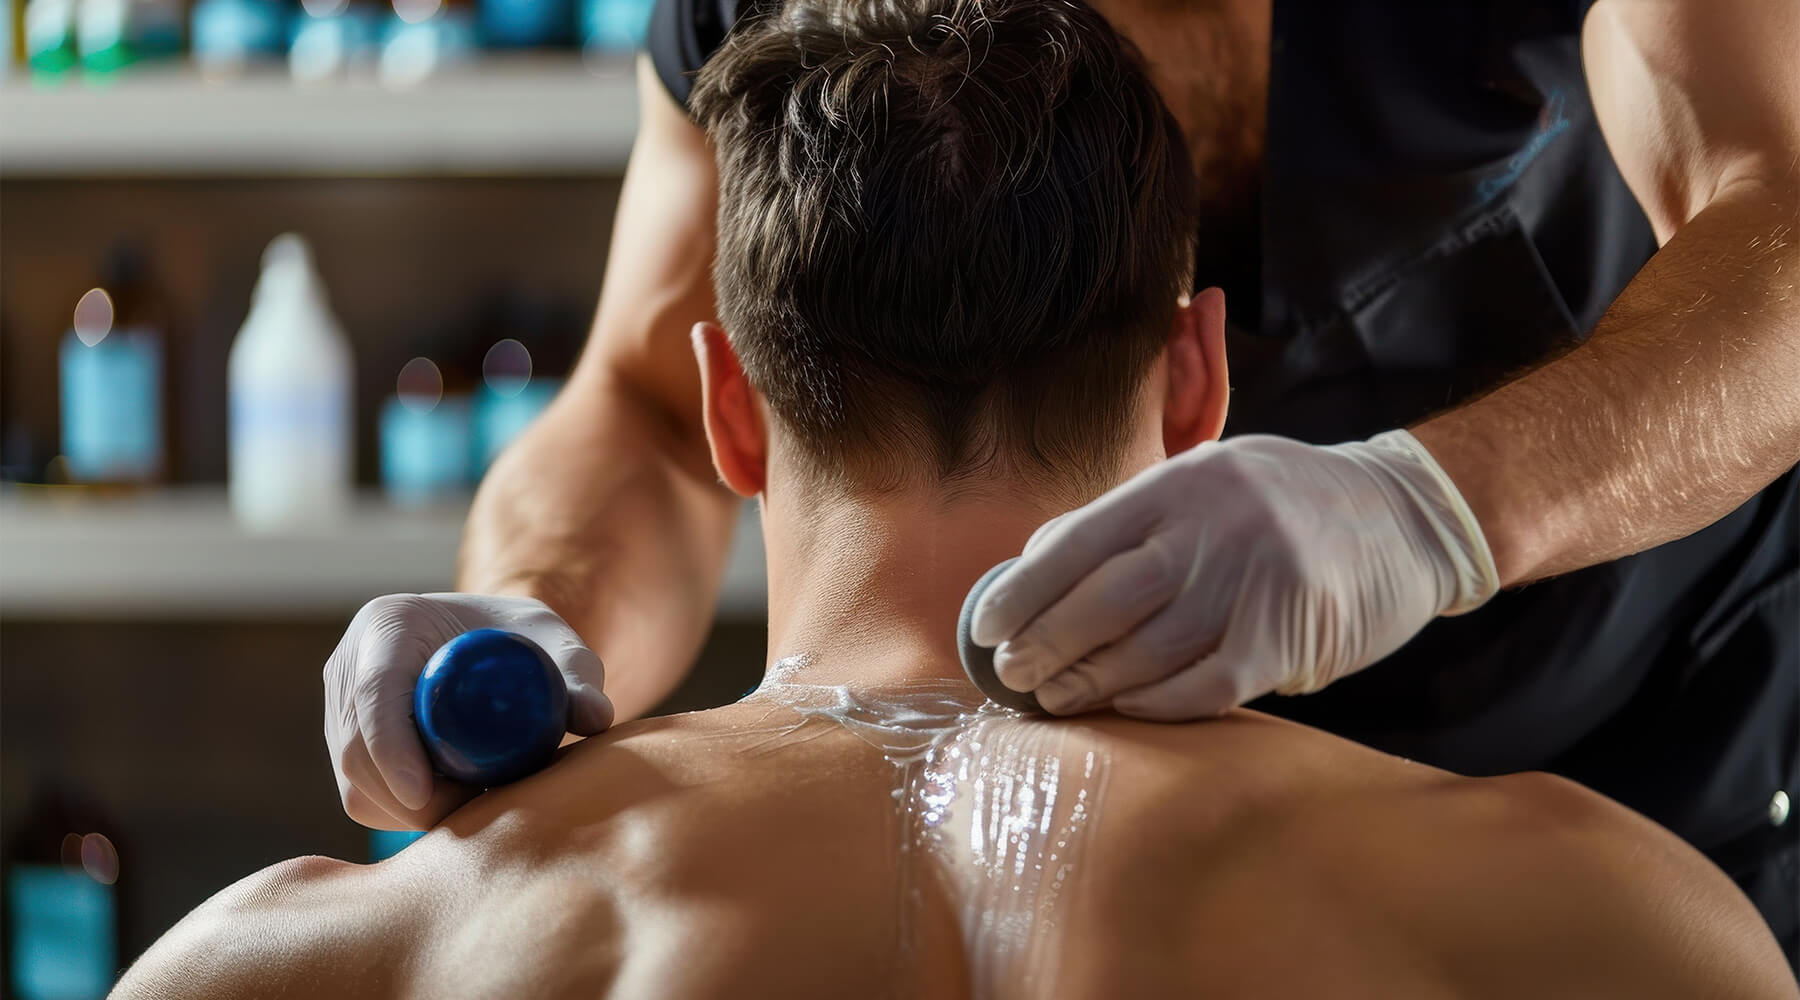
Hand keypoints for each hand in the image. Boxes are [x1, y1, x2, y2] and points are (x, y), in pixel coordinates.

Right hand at [323, 593, 613, 828]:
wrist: (494, 650)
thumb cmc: (526, 642)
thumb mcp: (557, 646)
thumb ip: (578, 676)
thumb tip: (597, 719)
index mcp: (389, 623)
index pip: (374, 692)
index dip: (390, 747)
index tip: (424, 794)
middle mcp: (351, 664)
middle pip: (355, 748)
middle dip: (405, 797)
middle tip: (475, 814)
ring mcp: (341, 708)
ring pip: (356, 782)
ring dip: (409, 812)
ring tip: (477, 806)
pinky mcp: (348, 747)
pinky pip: (365, 797)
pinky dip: (406, 815)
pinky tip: (457, 808)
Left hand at [970, 431, 1498, 719]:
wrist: (1406, 517)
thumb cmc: (1286, 501)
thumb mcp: (1209, 477)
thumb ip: (1132, 518)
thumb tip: (1033, 563)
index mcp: (1184, 483)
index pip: (1078, 541)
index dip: (1022, 590)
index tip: (985, 627)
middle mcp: (1215, 529)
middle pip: (1103, 601)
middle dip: (1045, 645)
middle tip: (1012, 674)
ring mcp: (1254, 584)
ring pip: (1147, 652)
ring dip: (1091, 684)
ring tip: (1057, 698)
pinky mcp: (1288, 638)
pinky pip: (1202, 688)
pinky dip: (1155, 704)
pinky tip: (1127, 707)